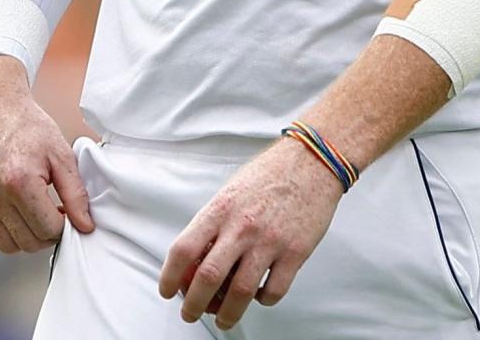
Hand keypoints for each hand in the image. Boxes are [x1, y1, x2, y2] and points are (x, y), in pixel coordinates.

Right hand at [0, 55, 94, 254]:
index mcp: (20, 182)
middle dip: (46, 234)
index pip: (48, 229)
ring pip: (7, 245)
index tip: (66, 212)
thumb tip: (86, 226)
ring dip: (26, 236)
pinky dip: (6, 229)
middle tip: (54, 214)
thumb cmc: (27, 125)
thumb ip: (76, 192)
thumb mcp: (60, 152)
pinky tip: (17, 208)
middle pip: (28, 242)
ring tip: (36, 213)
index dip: (64, 225)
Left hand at [158, 135, 344, 330]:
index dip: (169, 276)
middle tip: (190, 313)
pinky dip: (263, 301)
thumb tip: (198, 258)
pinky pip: (274, 291)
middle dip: (193, 305)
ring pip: (239, 293)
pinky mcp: (295, 252)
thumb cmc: (271, 173)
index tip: (167, 290)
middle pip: (207, 278)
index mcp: (221, 208)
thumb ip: (215, 223)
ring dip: (227, 314)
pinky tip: (260, 296)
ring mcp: (269, 241)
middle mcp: (242, 226)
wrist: (312, 160)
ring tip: (223, 318)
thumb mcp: (232, 190)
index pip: (184, 248)